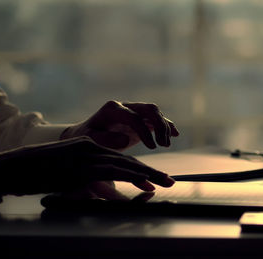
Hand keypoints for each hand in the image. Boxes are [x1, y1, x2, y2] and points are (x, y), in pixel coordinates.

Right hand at [0, 137, 174, 195]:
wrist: (15, 168)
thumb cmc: (42, 173)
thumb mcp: (71, 176)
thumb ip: (93, 182)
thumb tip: (113, 195)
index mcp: (90, 146)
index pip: (121, 158)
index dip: (141, 169)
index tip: (156, 179)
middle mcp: (92, 147)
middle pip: (128, 160)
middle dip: (151, 171)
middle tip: (169, 181)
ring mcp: (87, 156)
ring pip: (124, 164)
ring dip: (147, 174)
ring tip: (163, 182)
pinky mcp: (82, 166)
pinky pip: (112, 171)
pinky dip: (131, 176)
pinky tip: (144, 181)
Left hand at [60, 101, 178, 150]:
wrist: (87, 133)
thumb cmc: (88, 138)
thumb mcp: (91, 139)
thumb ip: (106, 139)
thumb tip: (126, 138)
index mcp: (112, 109)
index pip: (134, 117)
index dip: (145, 131)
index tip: (152, 147)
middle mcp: (125, 106)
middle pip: (148, 109)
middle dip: (160, 125)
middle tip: (164, 144)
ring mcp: (133, 110)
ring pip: (155, 113)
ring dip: (164, 127)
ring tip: (166, 144)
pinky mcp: (140, 118)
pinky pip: (156, 119)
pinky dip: (167, 125)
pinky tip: (176, 134)